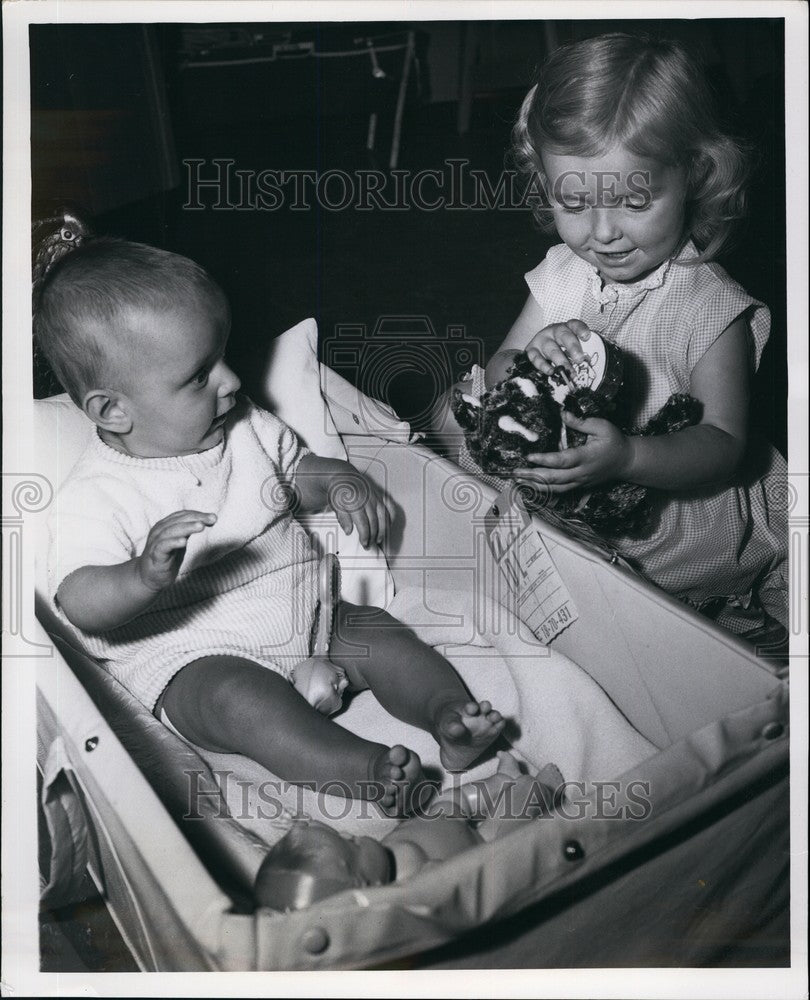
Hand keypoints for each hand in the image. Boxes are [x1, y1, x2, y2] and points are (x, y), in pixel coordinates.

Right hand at [137, 510, 215, 590]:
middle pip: (178, 521)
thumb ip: (189, 531)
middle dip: (196, 518)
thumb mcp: (180, 542)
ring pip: (170, 531)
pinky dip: (173, 542)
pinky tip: (184, 542)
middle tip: (211, 519)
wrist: (148, 577)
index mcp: (165, 526)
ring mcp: (156, 543)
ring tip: (200, 526)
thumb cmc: (166, 557)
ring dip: (186, 527)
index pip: (182, 515)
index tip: (213, 518)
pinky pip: (163, 547)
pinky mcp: (155, 556)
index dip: (198, 514)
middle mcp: (159, 531)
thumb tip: (207, 520)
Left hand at [326, 463, 391, 547]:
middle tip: (369, 545)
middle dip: (373, 536)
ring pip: (384, 516)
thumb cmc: (340, 491)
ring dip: (383, 530)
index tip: (365, 544)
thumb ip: (342, 518)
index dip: (365, 535)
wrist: (345, 476)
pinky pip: (390, 508)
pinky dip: (390, 518)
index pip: (363, 523)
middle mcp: (368, 499)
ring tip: (379, 540)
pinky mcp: (380, 496)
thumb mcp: (336, 504)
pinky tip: (387, 527)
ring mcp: (376, 497)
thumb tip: (348, 531)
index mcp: (356, 501)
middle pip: (374, 522)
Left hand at [514, 412, 633, 492]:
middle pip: (554, 479)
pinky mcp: (579, 486)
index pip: (562, 461)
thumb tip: (562, 414)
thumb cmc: (615, 441)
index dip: (544, 460)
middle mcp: (581, 473)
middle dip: (533, 476)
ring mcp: (580, 482)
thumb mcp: (602, 426)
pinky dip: (544, 490)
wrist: (627, 461)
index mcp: (586, 457)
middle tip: (515, 472)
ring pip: (555, 488)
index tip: (529, 456)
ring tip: (518, 481)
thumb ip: (581, 422)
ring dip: (535, 486)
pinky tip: (531, 487)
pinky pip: (559, 491)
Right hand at [525, 319, 591, 376]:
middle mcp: (554, 331)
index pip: (575, 325)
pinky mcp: (531, 350)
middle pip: (564, 336)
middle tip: (579, 359)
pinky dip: (544, 366)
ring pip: (552, 349)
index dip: (581, 329)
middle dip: (573, 347)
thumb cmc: (560, 348)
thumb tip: (586, 367)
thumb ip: (577, 354)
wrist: (538, 348)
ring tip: (568, 372)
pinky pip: (537, 358)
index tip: (586, 337)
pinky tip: (551, 372)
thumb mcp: (570, 347)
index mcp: (567, 328)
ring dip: (561, 361)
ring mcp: (542, 340)